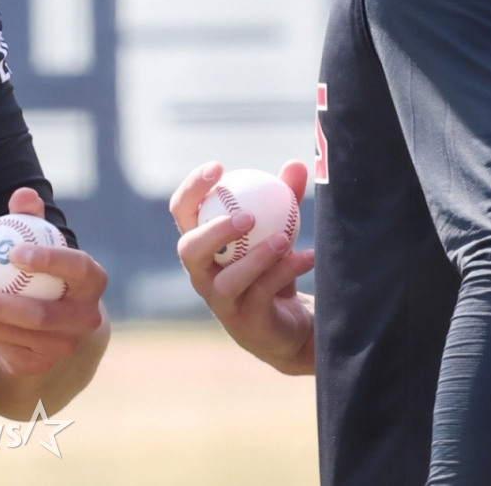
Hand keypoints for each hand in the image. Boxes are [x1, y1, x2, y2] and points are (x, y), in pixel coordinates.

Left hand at [0, 188, 107, 377]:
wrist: (45, 317)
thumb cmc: (42, 267)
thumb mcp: (37, 240)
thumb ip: (30, 217)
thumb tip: (23, 194)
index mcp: (93, 280)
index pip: (78, 267)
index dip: (49, 260)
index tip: (13, 252)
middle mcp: (88, 318)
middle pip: (44, 315)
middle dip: (3, 303)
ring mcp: (68, 346)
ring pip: (23, 335)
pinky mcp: (44, 365)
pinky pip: (11, 352)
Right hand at [170, 160, 315, 374]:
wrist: (290, 326)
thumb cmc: (273, 270)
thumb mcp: (277, 231)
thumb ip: (284, 199)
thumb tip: (296, 164)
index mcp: (201, 245)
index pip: (182, 211)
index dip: (193, 188)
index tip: (218, 168)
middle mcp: (202, 274)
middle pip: (190, 250)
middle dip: (214, 231)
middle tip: (246, 216)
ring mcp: (221, 302)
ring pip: (226, 281)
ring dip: (256, 257)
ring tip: (284, 238)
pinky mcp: (246, 323)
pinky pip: (263, 294)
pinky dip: (285, 271)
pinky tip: (308, 256)